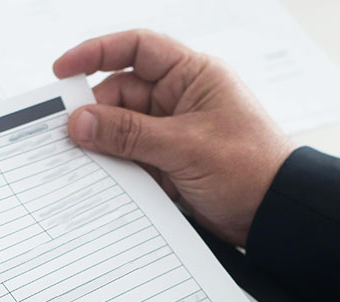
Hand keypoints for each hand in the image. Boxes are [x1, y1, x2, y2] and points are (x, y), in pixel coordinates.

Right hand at [54, 30, 295, 246]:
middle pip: (120, 93)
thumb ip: (128, 134)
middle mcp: (180, 98)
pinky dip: (113, 166)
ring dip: (102, 144)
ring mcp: (172, 131)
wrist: (276, 215)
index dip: (97, 53)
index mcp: (193, 76)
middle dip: (94, 113)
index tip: (62, 70)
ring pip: (120, 128)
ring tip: (78, 161)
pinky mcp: (167, 162)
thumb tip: (79, 122)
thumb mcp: (185, 147)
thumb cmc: (250, 169)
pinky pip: (129, 157)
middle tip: (67, 135)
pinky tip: (98, 179)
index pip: (138, 48)